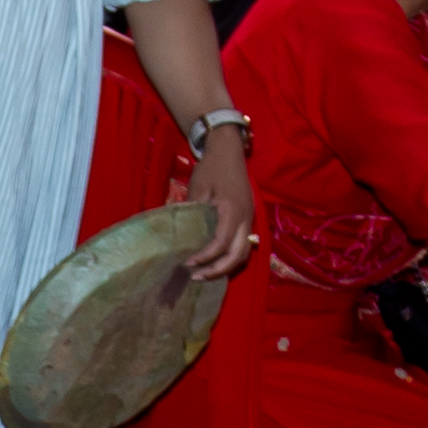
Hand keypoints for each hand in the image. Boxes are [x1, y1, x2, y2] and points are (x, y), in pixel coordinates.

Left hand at [180, 132, 257, 281]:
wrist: (228, 151)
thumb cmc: (211, 168)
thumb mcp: (198, 189)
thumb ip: (192, 214)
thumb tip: (179, 238)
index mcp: (233, 210)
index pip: (221, 243)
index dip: (205, 257)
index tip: (188, 262)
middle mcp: (245, 218)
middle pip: (239, 254)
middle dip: (218, 270)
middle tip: (196, 276)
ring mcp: (248, 219)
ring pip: (244, 252)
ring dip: (226, 266)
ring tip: (205, 273)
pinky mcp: (246, 218)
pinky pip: (243, 244)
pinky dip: (230, 256)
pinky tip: (214, 261)